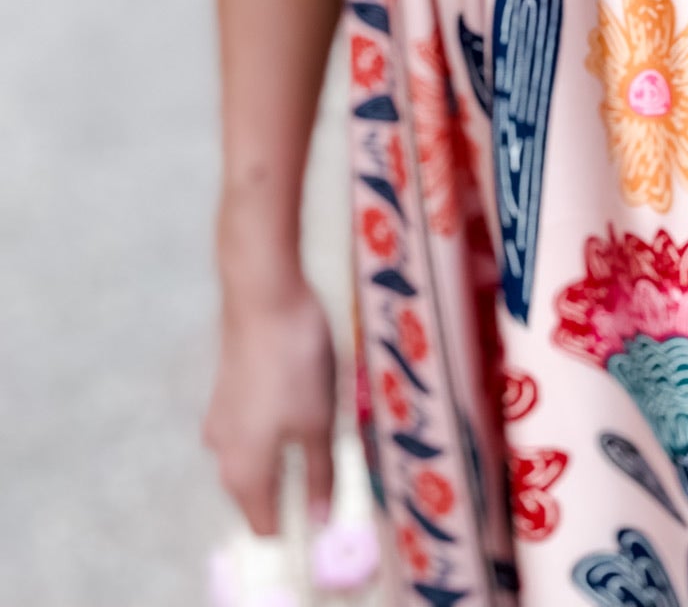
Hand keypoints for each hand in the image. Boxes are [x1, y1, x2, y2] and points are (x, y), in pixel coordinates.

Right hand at [203, 278, 336, 534]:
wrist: (263, 297)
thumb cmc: (296, 364)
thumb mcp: (319, 423)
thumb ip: (319, 475)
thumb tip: (318, 522)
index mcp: (243, 473)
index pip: (265, 526)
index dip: (296, 525)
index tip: (328, 509)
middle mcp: (221, 455)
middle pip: (257, 494)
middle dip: (292, 488)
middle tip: (332, 466)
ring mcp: (218, 421)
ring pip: (253, 458)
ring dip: (283, 455)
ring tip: (320, 426)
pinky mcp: (224, 392)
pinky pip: (249, 430)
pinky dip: (273, 429)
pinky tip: (298, 400)